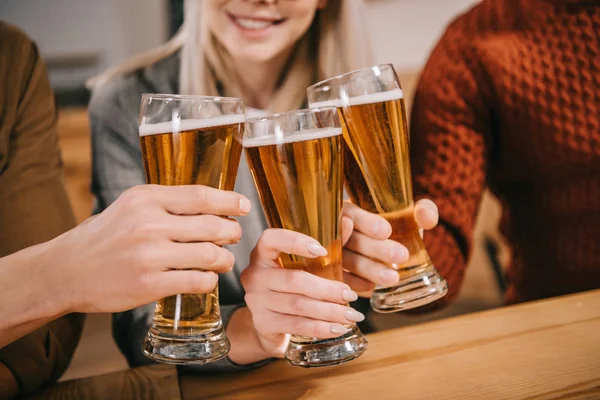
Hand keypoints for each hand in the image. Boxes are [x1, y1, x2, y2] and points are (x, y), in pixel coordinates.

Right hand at [42, 184, 250, 313]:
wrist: (67, 270)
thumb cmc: (106, 236)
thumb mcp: (131, 206)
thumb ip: (167, 203)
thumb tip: (213, 204)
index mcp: (146, 198)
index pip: (201, 196)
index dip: (229, 201)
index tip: (244, 206)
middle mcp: (149, 224)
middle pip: (213, 226)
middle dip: (232, 233)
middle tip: (234, 237)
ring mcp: (149, 256)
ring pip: (210, 255)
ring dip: (224, 259)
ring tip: (223, 260)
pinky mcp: (149, 284)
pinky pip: (198, 281)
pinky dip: (209, 280)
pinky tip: (206, 278)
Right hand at [239, 229, 363, 358]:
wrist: (272, 322)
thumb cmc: (294, 284)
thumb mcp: (308, 264)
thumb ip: (328, 244)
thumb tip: (349, 222)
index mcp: (263, 253)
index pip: (271, 240)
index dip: (296, 242)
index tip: (323, 250)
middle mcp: (255, 275)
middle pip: (294, 280)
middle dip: (328, 289)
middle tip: (351, 295)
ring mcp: (256, 300)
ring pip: (298, 305)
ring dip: (329, 311)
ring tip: (352, 315)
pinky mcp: (262, 323)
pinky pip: (296, 325)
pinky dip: (320, 327)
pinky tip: (338, 328)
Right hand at [341, 199, 438, 296]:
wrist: (395, 252)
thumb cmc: (400, 227)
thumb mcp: (413, 216)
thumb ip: (423, 211)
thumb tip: (426, 216)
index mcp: (352, 212)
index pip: (353, 214)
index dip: (366, 222)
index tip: (386, 231)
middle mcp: (339, 231)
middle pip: (352, 239)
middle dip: (375, 248)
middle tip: (401, 255)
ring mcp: (334, 253)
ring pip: (348, 261)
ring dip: (369, 269)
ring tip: (393, 278)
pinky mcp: (336, 273)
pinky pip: (342, 279)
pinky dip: (356, 283)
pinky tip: (371, 287)